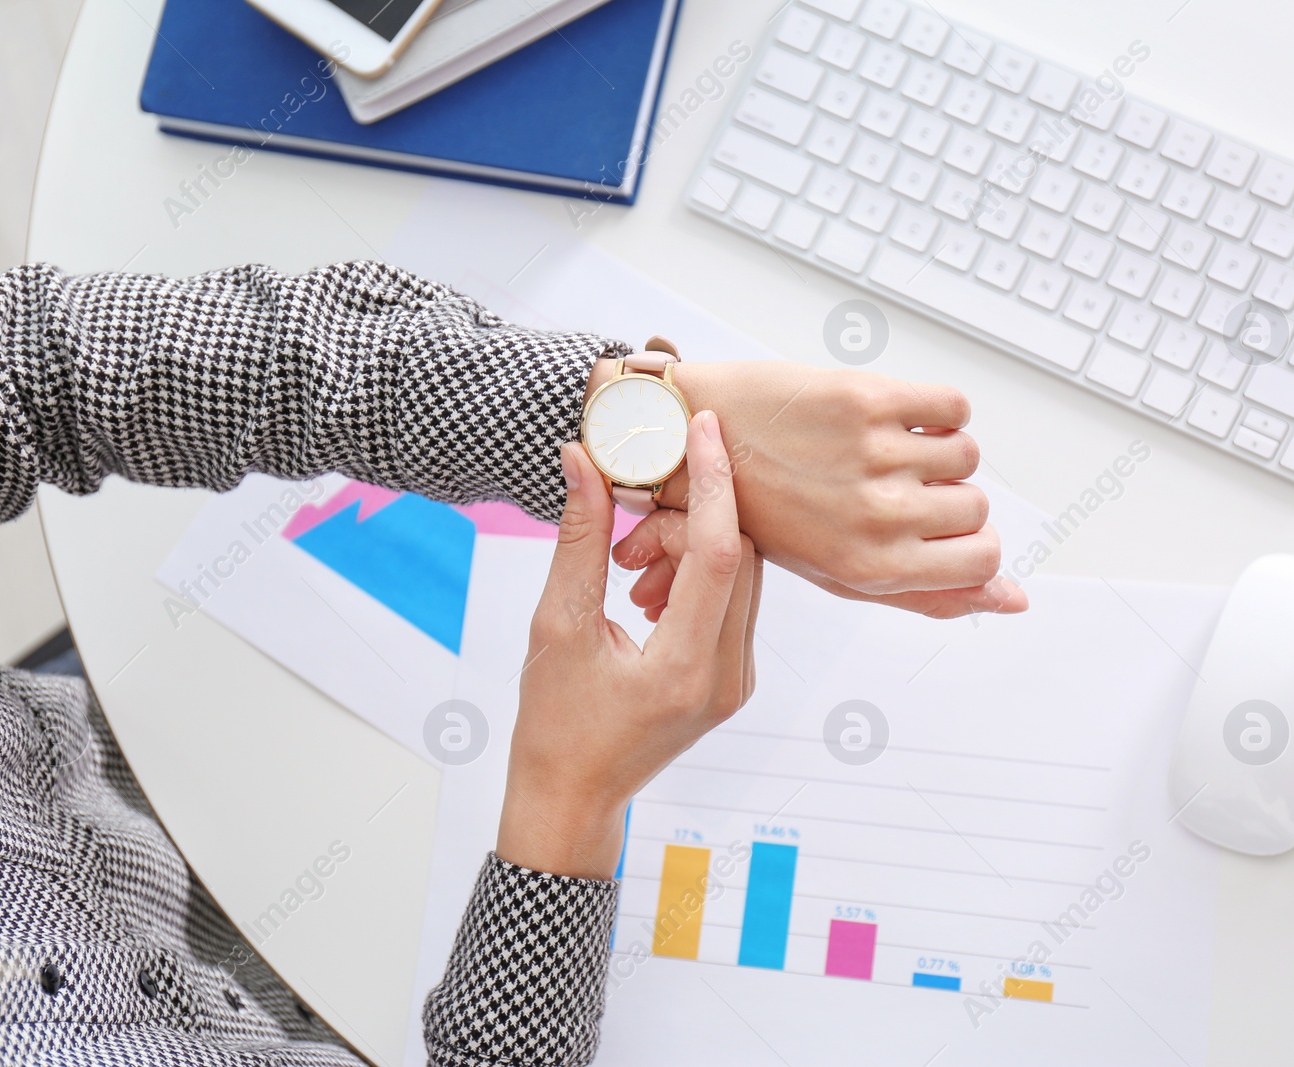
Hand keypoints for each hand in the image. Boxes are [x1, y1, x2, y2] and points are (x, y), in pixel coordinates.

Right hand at [497, 410, 760, 879]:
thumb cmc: (554, 725)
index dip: (712, 482)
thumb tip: (584, 461)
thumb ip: (581, 538)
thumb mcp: (556, 625)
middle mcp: (728, 676)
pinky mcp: (734, 678)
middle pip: (737, 556)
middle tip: (627, 525)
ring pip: (740, 575)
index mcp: (685, 669)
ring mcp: (738, 680)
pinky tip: (644, 589)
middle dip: (684, 518)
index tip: (700, 429)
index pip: (719, 553)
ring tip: (625, 566)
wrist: (572, 797)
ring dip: (686, 546)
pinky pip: (732, 601)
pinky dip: (694, 574)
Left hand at [603, 360, 1027, 619]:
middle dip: (947, 494)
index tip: (934, 525)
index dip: (966, 540)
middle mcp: (874, 518)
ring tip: (885, 450)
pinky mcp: (866, 400)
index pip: (982, 559)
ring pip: (967, 454)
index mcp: (867, 568)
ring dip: (938, 448)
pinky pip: (954, 405)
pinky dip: (936, 408)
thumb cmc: (762, 509)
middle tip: (891, 484)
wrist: (691, 436)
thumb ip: (929, 593)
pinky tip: (892, 417)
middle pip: (977, 505)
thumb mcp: (841, 570)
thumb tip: (1014, 601)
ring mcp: (871, 457)